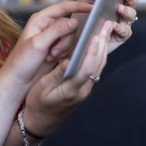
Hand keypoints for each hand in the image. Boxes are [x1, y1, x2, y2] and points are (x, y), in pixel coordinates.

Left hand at [0, 0, 92, 89]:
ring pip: (71, 37)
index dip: (78, 6)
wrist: (18, 80)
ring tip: (50, 57)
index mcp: (41, 19)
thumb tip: (74, 21)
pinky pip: (69, 47)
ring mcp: (52, 37)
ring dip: (64, 48)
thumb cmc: (22, 61)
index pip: (63, 7)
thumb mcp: (38, 44)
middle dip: (65, 39)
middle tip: (52, 52)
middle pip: (70, 25)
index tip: (92, 9)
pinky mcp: (56, 48)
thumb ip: (56, 31)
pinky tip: (52, 60)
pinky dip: (64, 53)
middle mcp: (47, 26)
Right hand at [20, 19, 113, 137]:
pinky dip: (99, 53)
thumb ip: (56, 75)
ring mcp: (86, 89)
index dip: (92, 52)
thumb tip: (66, 61)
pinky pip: (96, 67)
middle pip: (97, 64)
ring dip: (104, 46)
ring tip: (106, 29)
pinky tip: (99, 42)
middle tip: (107, 24)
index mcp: (71, 90)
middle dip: (103, 43)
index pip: (86, 69)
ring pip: (99, 65)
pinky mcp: (86, 87)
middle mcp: (83, 90)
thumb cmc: (38, 103)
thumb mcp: (42, 88)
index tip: (95, 36)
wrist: (42, 120)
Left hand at [58, 0, 141, 57]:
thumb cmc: (83, 14)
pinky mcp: (121, 36)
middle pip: (134, 1)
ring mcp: (123, 22)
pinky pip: (125, 31)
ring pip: (132, 15)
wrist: (76, 34)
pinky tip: (114, 25)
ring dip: (127, 11)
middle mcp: (123, 9)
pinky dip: (120, 27)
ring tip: (119, 8)